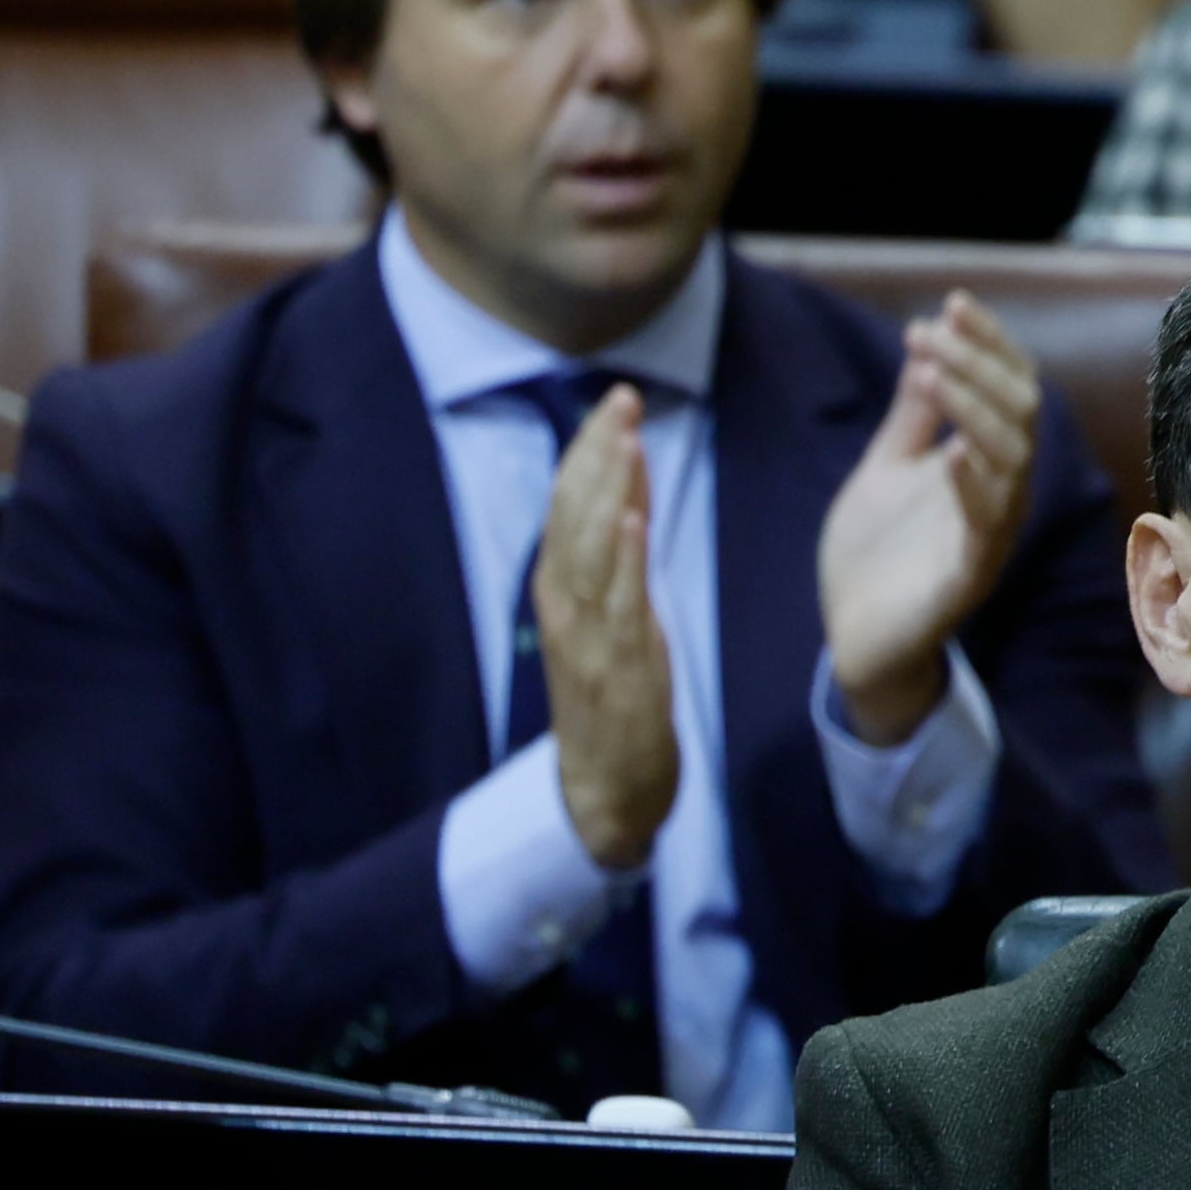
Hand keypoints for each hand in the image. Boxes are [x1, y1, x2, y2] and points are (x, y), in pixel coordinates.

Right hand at [533, 386, 678, 870]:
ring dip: (605, 491)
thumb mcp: (615, 617)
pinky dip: (618, 560)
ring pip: (588, 551)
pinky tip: (628, 519)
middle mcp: (565, 606)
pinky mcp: (612, 671)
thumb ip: (618, 559)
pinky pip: (614, 608)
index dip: (589, 452)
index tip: (615, 400)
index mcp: (563, 590)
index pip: (570, 506)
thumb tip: (627, 493)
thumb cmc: (611, 699)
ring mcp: (585, 639)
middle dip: (596, 454)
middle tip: (621, 398)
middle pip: (574, 516)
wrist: (603, 791)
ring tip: (624, 439)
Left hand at [816, 291, 1037, 742]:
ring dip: (976, 409)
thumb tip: (928, 342)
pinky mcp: (966, 579)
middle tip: (936, 330)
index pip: (1010, 390)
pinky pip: (986, 529)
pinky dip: (973, 487)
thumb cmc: (878, 552)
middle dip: (982, 365)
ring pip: (1013, 463)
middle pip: (1021, 416)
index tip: (953, 303)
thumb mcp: (889, 465)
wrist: (855, 635)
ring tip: (936, 370)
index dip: (989, 345)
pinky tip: (952, 454)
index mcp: (986, 464)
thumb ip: (914, 414)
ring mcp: (988, 537)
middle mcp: (1000, 495)